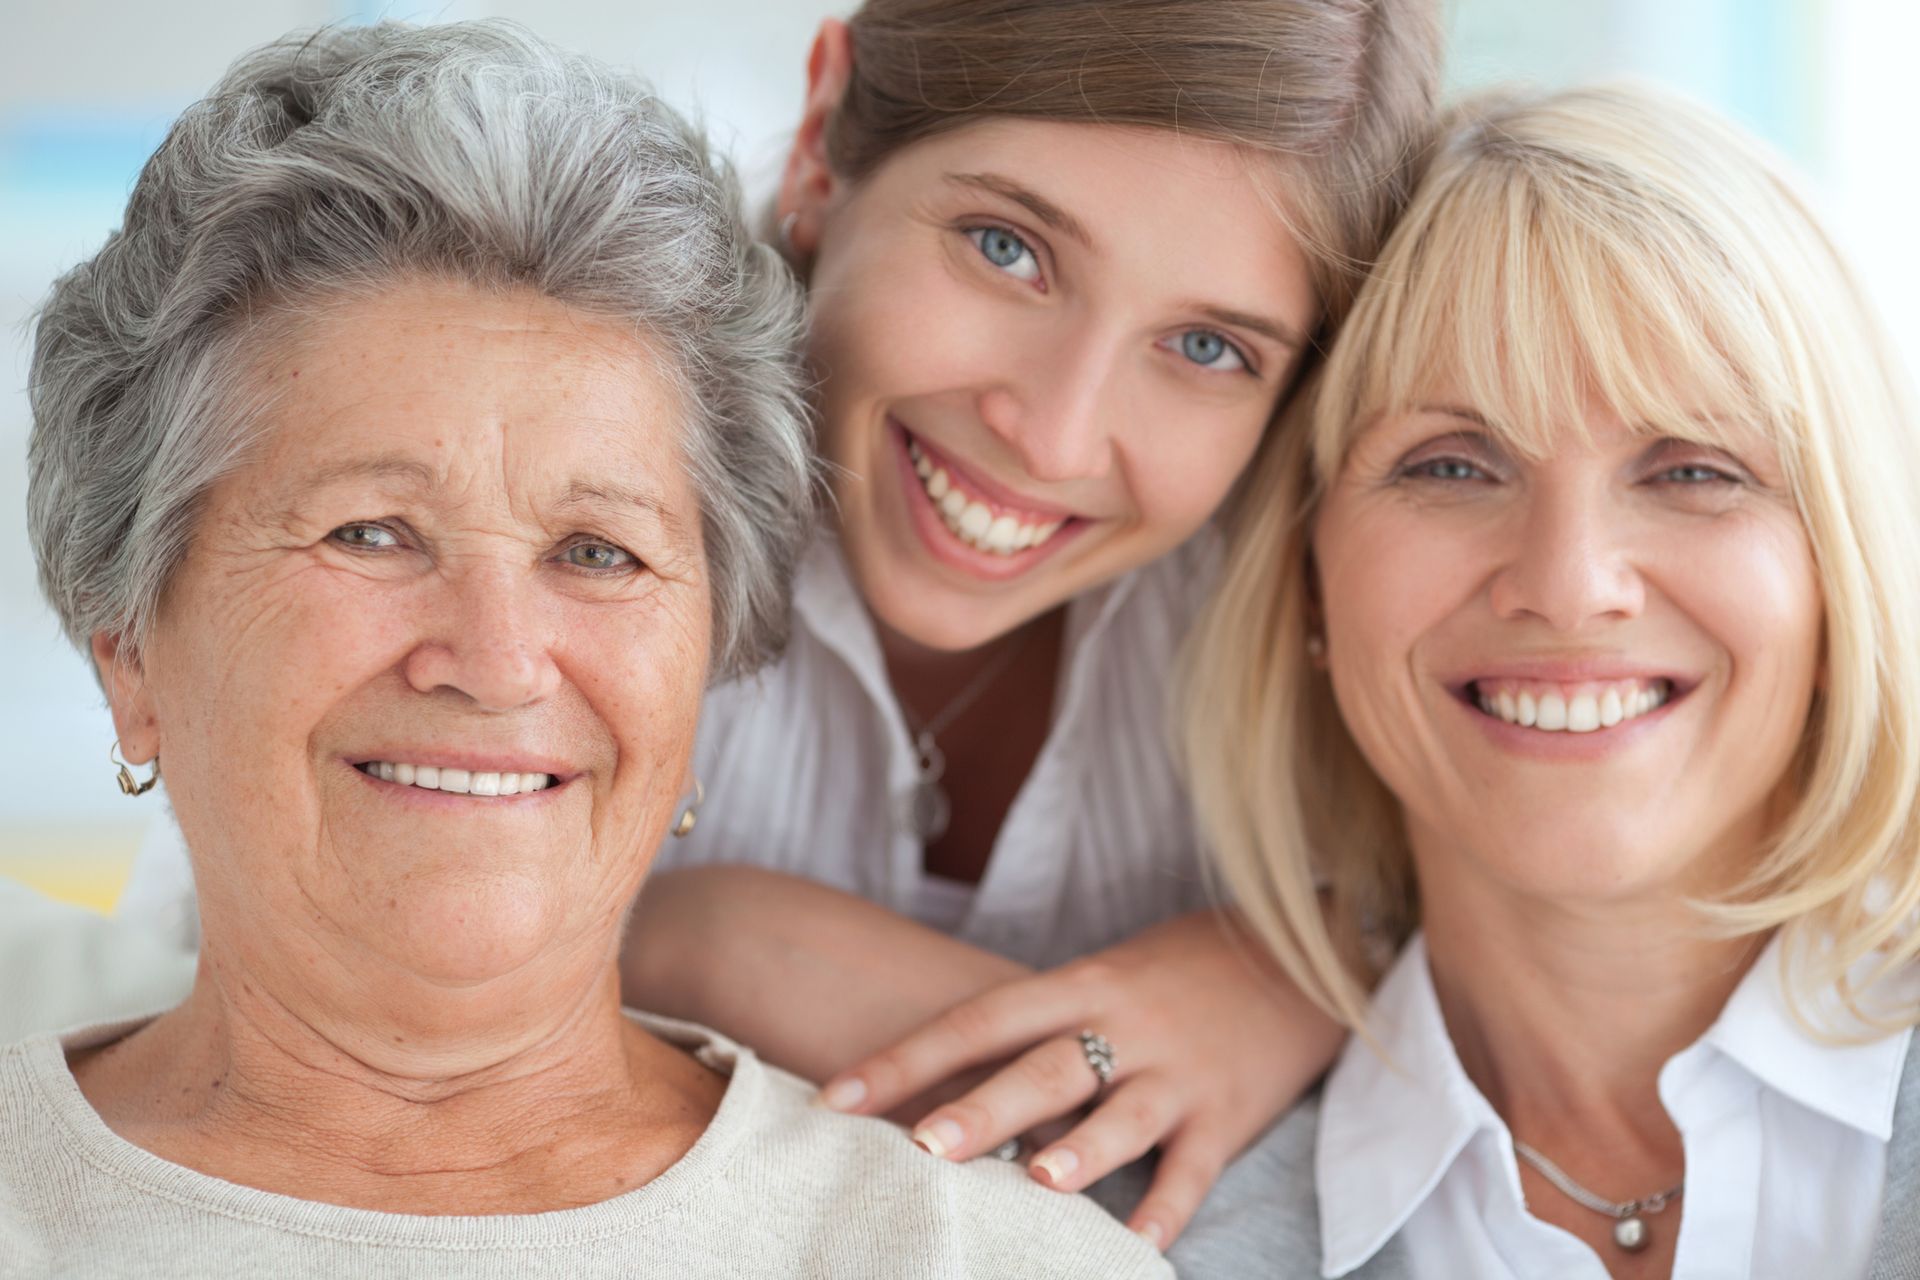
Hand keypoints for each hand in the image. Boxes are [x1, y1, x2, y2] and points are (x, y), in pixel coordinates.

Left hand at [814, 909, 1346, 1247]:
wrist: (1309, 949)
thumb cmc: (1185, 967)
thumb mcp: (1110, 972)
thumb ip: (1044, 1021)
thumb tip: (950, 1075)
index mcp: (1083, 983)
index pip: (979, 1019)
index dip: (909, 1058)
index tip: (838, 1096)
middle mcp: (1125, 1024)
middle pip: (1042, 1065)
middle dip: (980, 1106)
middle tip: (919, 1146)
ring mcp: (1179, 1071)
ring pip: (1121, 1114)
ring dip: (1078, 1150)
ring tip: (1035, 1182)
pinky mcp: (1230, 1113)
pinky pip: (1194, 1170)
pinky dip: (1166, 1210)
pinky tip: (1135, 1248)